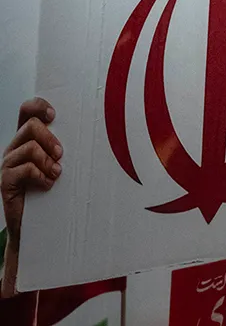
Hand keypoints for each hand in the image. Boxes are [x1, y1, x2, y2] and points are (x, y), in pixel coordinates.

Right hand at [4, 99, 61, 297]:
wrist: (40, 224)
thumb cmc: (58, 188)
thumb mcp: (68, 161)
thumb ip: (75, 145)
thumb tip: (109, 127)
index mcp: (30, 137)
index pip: (27, 109)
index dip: (38, 105)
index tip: (54, 114)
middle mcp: (17, 147)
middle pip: (30, 125)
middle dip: (50, 138)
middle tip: (62, 154)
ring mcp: (9, 164)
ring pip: (28, 146)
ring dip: (47, 160)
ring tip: (57, 173)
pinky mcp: (6, 182)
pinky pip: (22, 169)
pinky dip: (40, 176)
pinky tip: (48, 185)